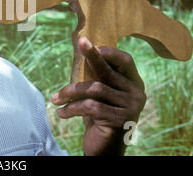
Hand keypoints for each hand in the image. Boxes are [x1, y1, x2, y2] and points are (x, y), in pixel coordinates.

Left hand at [51, 37, 145, 154]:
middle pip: (108, 71)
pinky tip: (61, 113)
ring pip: (94, 89)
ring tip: (56, 98)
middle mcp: (136, 93)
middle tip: (79, 43)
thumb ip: (97, 76)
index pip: (125, 60)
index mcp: (133, 83)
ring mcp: (130, 107)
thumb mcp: (99, 94)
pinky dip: (71, 108)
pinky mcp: (119, 120)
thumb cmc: (99, 117)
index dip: (107, 50)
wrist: (104, 150)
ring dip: (70, 92)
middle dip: (91, 56)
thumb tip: (81, 48)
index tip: (86, 41)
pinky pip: (90, 107)